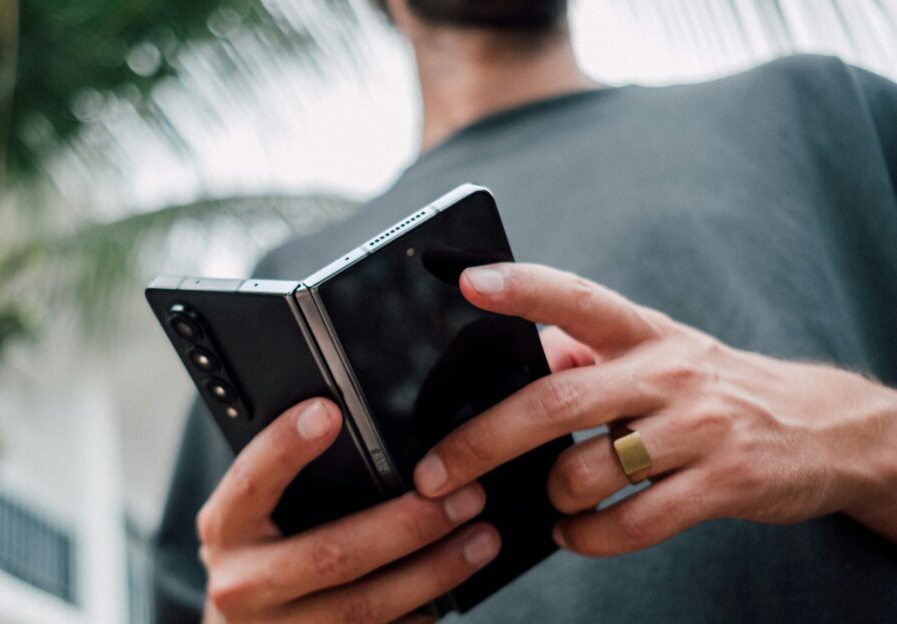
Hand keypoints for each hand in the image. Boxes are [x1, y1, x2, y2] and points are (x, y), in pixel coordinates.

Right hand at [198, 397, 499, 623]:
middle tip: (464, 495)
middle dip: (407, 524)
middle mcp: (243, 585)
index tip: (329, 411)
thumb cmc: (257, 555)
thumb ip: (286, 480)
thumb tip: (348, 423)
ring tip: (481, 539)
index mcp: (225, 529)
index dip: (286, 446)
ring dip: (433, 573)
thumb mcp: (253, 515)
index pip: (251, 480)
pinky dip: (420, 616)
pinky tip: (451, 591)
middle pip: (331, 555)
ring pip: (365, 608)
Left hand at [412, 263, 896, 554]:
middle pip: (555, 402)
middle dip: (482, 442)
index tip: (468, 282)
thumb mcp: (657, 353)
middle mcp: (668, 372)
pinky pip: (631, 524)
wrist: (823, 429)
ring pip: (588, 471)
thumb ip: (587, 354)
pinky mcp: (722, 484)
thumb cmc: (712, 389)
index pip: (575, 298)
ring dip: (550, 496)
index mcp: (644, 332)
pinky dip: (587, 537)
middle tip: (435, 473)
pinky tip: (575, 532)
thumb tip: (517, 358)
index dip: (521, 288)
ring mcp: (698, 429)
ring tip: (546, 501)